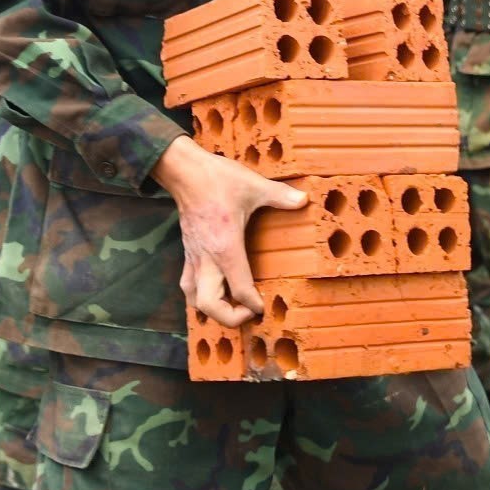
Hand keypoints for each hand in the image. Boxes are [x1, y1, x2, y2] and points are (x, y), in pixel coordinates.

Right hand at [152, 137, 303, 328]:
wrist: (184, 172)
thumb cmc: (217, 179)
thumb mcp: (253, 185)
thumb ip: (280, 195)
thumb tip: (304, 199)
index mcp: (226, 247)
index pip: (239, 289)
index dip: (253, 304)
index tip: (265, 306)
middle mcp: (207, 258)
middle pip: (209, 306)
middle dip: (230, 317)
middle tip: (250, 311)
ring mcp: (194, 258)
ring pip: (193, 300)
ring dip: (212, 310)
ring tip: (233, 306)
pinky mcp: (188, 253)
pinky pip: (189, 285)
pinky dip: (201, 296)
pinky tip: (216, 292)